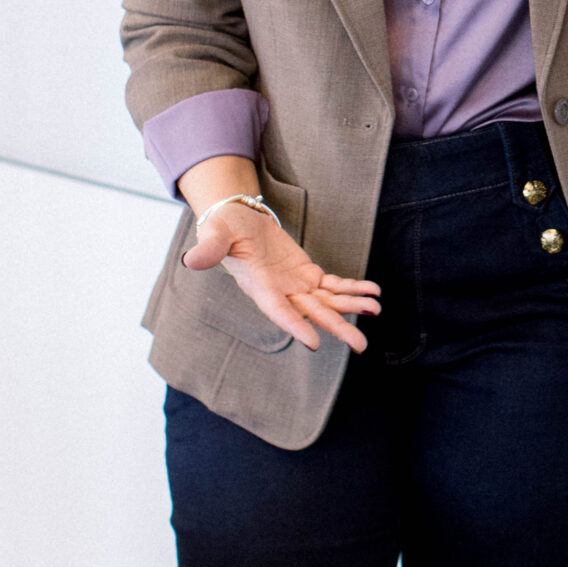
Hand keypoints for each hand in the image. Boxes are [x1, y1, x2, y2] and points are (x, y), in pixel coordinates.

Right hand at [183, 203, 380, 353]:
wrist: (239, 219)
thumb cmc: (225, 227)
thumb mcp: (217, 233)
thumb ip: (209, 248)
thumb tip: (190, 260)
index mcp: (259, 287)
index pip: (278, 311)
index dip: (295, 326)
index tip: (314, 343)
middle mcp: (281, 292)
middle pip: (312, 314)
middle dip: (337, 327)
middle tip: (361, 346)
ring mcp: (296, 285)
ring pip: (328, 301)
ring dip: (352, 306)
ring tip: (377, 310)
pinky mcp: (307, 274)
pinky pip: (333, 284)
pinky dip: (352, 288)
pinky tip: (373, 292)